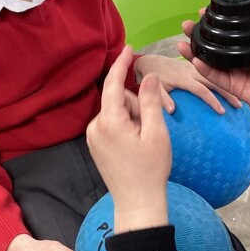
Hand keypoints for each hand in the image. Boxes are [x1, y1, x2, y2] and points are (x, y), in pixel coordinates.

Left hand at [87, 46, 170, 232]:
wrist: (138, 203)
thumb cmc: (150, 169)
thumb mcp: (156, 132)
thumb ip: (150, 101)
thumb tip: (147, 76)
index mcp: (109, 121)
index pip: (113, 83)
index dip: (121, 63)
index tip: (129, 47)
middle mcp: (95, 126)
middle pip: (118, 99)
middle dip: (137, 105)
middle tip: (151, 127)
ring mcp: (93, 136)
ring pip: (116, 111)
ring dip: (133, 117)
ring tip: (144, 140)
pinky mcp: (95, 144)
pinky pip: (112, 123)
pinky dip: (126, 125)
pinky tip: (135, 143)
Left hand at [135, 53, 240, 113]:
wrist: (151, 62)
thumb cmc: (152, 78)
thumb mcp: (154, 88)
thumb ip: (162, 99)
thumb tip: (172, 111)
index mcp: (183, 77)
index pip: (201, 90)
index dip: (212, 100)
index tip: (222, 112)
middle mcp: (192, 71)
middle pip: (215, 82)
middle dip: (229, 94)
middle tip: (241, 106)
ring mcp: (196, 68)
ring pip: (218, 76)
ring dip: (230, 88)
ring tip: (243, 101)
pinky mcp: (197, 68)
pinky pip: (213, 73)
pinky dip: (225, 81)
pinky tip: (235, 91)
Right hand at [179, 6, 249, 133]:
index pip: (230, 28)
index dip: (217, 19)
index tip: (206, 10)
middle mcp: (240, 55)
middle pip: (214, 42)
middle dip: (197, 33)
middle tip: (186, 24)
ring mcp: (236, 71)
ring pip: (209, 60)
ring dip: (193, 51)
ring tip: (182, 42)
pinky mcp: (234, 86)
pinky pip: (216, 78)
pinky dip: (204, 70)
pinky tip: (195, 61)